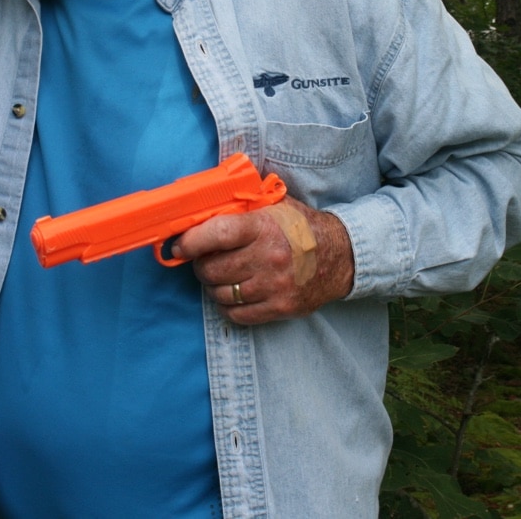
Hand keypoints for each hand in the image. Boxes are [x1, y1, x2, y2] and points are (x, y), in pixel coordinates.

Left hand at [173, 196, 354, 324]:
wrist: (341, 256)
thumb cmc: (300, 228)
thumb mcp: (275, 205)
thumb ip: (242, 205)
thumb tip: (201, 208)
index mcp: (264, 227)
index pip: (217, 234)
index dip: (191, 242)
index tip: (179, 246)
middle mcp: (268, 257)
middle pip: (212, 269)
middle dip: (201, 265)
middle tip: (205, 260)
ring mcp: (274, 286)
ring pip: (221, 294)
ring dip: (214, 286)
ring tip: (222, 276)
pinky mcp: (280, 308)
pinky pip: (236, 314)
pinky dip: (228, 305)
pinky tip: (234, 293)